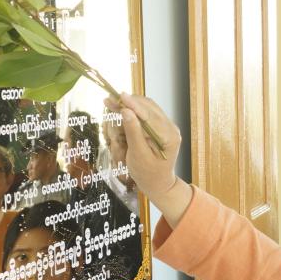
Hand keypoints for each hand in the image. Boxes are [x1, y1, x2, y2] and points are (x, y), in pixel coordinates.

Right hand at [113, 94, 191, 223]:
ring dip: (129, 105)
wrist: (157, 183)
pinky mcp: (160, 127)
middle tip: (109, 100)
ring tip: (111, 103)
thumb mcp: (138, 155)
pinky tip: (120, 109)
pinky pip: (146, 114)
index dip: (133, 104)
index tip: (119, 96)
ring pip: (147, 108)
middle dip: (129, 103)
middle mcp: (171, 128)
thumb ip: (133, 132)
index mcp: (169, 136)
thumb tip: (126, 112)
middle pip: (149, 108)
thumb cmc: (147, 174)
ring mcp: (166, 126)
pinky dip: (132, 112)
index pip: (150, 115)